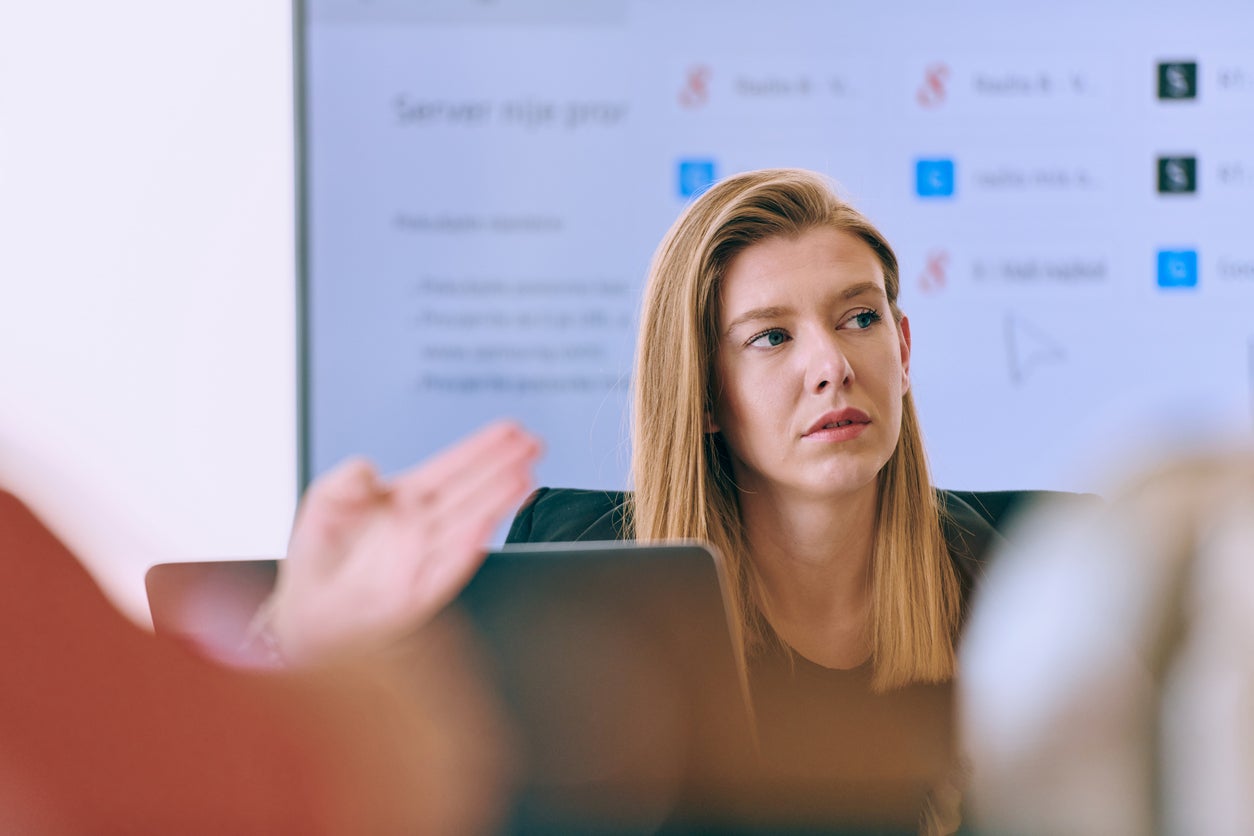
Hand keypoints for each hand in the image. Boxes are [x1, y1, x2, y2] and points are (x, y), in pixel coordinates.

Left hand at [265, 421, 540, 664]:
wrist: (306, 613)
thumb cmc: (317, 557)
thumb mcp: (324, 503)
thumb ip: (345, 480)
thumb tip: (367, 467)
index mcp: (406, 499)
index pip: (452, 467)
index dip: (481, 448)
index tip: (509, 430)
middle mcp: (423, 525)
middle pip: (471, 488)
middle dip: (503, 465)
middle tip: (533, 444)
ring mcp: (426, 556)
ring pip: (470, 522)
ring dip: (497, 500)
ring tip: (523, 477)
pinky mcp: (422, 591)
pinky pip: (450, 566)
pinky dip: (468, 547)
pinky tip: (488, 525)